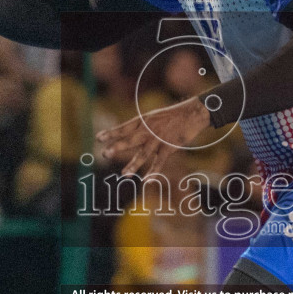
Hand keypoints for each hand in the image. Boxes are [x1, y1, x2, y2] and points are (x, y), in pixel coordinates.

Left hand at [95, 97, 212, 177]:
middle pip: (130, 140)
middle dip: (117, 147)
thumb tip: (128, 135)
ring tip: (123, 174)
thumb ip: (142, 126)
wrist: (193, 113)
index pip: (124, 127)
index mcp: (143, 120)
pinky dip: (154, 172)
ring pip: (143, 154)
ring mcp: (159, 139)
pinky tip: (147, 180)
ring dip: (133, 165)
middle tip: (105, 154)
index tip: (99, 138)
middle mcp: (149, 129)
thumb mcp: (154, 116)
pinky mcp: (169, 147)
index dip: (111, 133)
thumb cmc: (173, 115)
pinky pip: (159, 162)